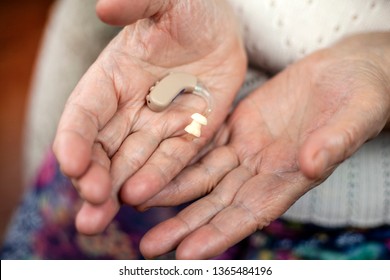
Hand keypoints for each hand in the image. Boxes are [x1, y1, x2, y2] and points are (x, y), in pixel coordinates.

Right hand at [52, 0, 246, 233]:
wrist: (219, 28)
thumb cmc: (188, 9)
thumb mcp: (164, 1)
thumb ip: (137, 3)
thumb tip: (104, 7)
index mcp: (111, 78)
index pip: (84, 114)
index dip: (75, 138)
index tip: (72, 163)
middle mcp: (129, 108)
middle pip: (103, 149)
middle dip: (93, 179)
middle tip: (89, 208)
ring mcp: (158, 124)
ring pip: (133, 162)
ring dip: (118, 190)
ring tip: (101, 218)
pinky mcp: (189, 134)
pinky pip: (173, 160)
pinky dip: (159, 178)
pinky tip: (143, 196)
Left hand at [137, 33, 389, 258]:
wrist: (348, 72)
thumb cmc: (362, 95)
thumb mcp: (356, 115)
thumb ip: (334, 142)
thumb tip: (313, 165)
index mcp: (291, 177)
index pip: (251, 214)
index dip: (220, 235)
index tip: (187, 255)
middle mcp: (263, 170)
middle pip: (217, 203)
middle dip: (184, 226)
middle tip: (149, 247)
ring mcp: (248, 149)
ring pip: (203, 176)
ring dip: (172, 192)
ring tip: (137, 206)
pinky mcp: (237, 126)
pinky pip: (203, 145)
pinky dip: (179, 157)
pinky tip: (154, 166)